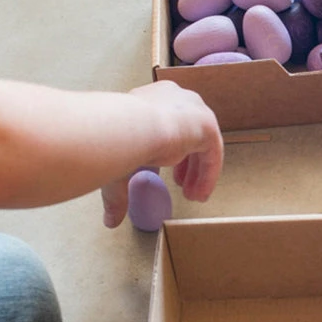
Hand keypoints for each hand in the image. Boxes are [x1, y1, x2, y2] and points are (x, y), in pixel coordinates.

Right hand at [100, 80, 223, 227]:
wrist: (127, 128)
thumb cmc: (114, 143)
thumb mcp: (116, 169)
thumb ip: (119, 194)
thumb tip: (110, 222)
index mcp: (152, 99)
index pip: (167, 125)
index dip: (169, 153)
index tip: (167, 175)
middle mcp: (176, 98)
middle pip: (188, 134)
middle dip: (187, 164)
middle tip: (182, 186)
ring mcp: (194, 109)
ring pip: (202, 145)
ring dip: (198, 173)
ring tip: (192, 196)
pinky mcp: (207, 125)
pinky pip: (211, 153)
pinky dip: (207, 175)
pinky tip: (200, 194)